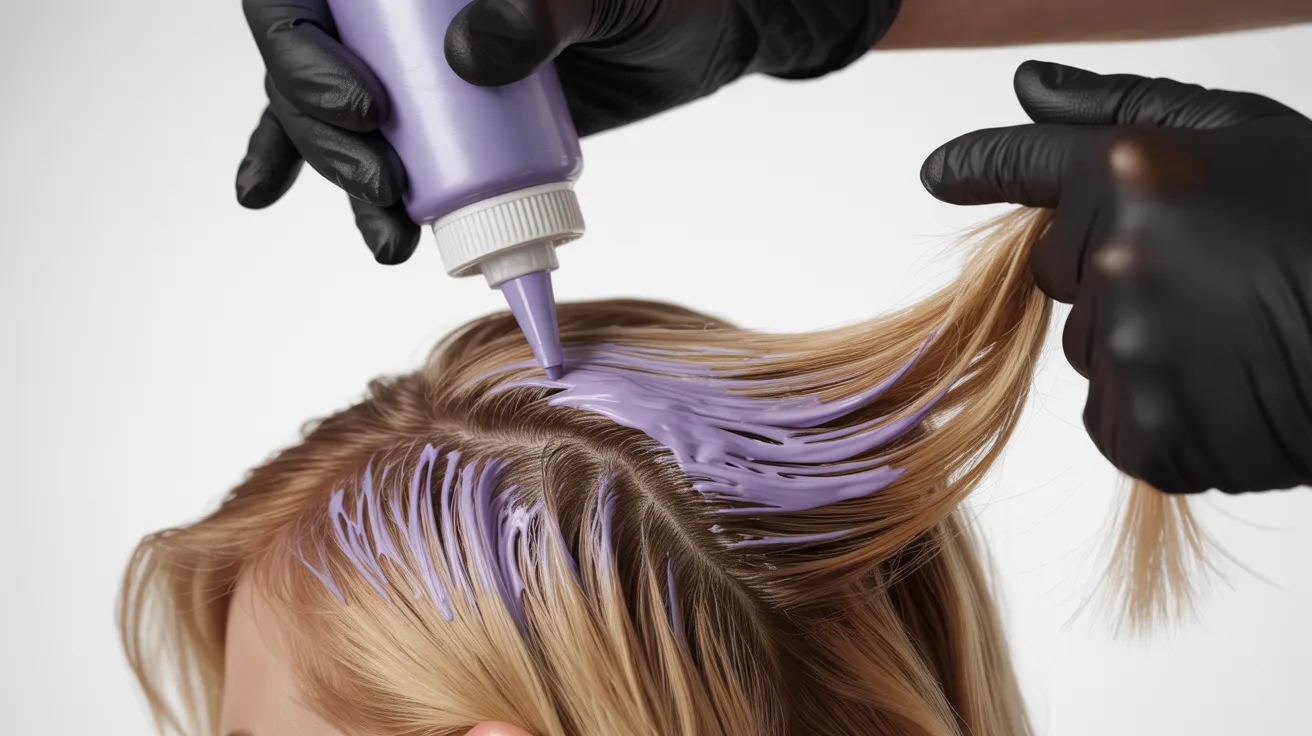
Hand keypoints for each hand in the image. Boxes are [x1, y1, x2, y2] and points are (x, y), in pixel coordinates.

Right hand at [236, 0, 898, 263]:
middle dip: (323, 137)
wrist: (704, 31)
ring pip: (334, 116)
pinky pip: (371, 140)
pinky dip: (319, 168)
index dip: (300, 49)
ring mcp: (417, 63)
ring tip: (389, 237)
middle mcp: (400, 9)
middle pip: (309, 63)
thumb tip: (468, 55)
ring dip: (341, 178)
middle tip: (385, 186)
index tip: (368, 110)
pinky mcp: (448, 119)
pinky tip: (265, 194)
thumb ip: (543, 7)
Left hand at [920, 60, 1311, 493]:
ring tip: (1235, 335)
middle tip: (1210, 274)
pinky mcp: (1148, 434)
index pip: (1026, 167)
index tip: (938, 174)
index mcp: (1135, 176)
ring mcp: (1131, 355)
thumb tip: (1025, 85)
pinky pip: (1118, 418)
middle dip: (1113, 269)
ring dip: (1144, 342)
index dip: (980, 168)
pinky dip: (1161, 410)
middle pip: (1063, 272)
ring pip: (1095, 349)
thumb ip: (1122, 108)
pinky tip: (1229, 389)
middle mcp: (1117, 263)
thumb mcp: (1248, 136)